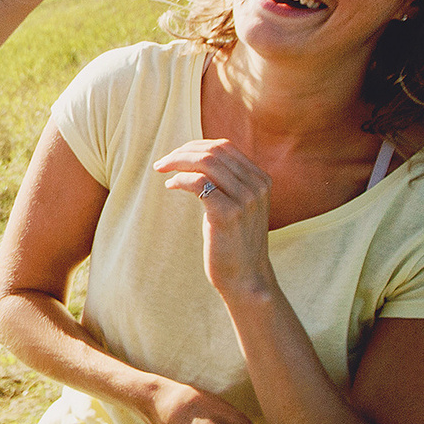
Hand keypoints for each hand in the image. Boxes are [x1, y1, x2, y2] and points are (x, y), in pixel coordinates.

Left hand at [152, 138, 274, 298]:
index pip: (225, 147)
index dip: (196, 145)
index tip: (176, 154)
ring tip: (162, 170)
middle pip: (214, 152)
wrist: (245, 278)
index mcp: (260, 180)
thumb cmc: (235, 241)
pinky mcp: (228, 214)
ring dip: (178, 162)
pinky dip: (180, 180)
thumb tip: (194, 158)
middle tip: (163, 162)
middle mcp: (256, 186)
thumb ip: (226, 182)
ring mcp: (245, 200)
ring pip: (206, 163)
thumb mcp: (238, 206)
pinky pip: (198, 184)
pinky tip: (171, 186)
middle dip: (183, 152)